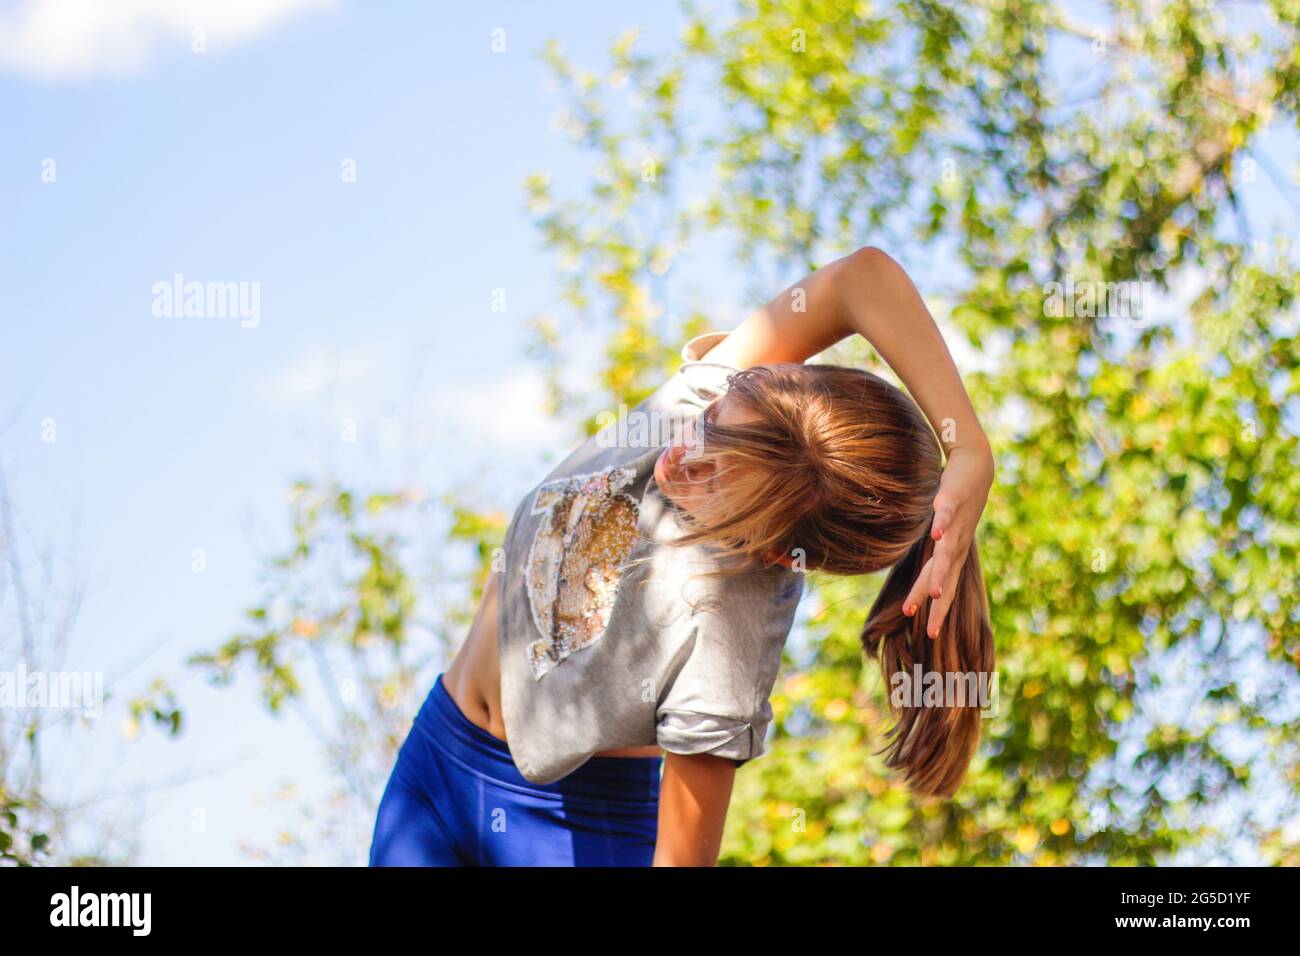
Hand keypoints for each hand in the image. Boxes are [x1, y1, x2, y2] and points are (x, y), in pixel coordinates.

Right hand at [903, 442, 993, 638]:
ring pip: (946, 553)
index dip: (939, 612)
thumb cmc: (955, 504)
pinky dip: (941, 524)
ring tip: (935, 593)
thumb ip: (931, 553)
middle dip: (937, 604)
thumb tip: (921, 574)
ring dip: (941, 573)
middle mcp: (956, 544)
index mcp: (953, 555)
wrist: (975, 468)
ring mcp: (954, 524)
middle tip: (930, 630)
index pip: (947, 589)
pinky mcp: (950, 500)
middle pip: (944, 578)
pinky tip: (935, 534)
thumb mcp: (943, 534)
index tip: (931, 636)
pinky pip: (944, 514)